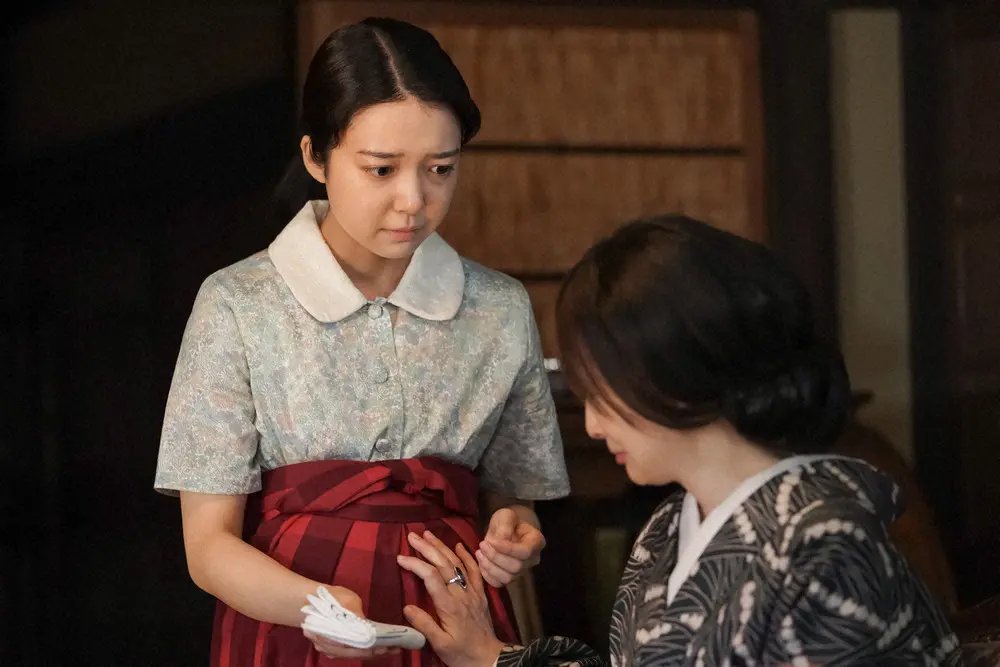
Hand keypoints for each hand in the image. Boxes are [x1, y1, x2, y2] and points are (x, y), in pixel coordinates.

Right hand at [301, 586, 399, 659]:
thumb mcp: (349, 602)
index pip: (363, 646)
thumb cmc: (329, 598)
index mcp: (337, 635)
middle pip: (358, 654)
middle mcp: (331, 647)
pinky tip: (371, 647)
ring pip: (352, 655)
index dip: (379, 647)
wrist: (306, 599)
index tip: (394, 645)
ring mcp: (327, 649)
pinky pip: (346, 653)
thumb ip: (359, 616)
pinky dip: (359, 651)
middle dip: (377, 652)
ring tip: (386, 648)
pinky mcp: (326, 648)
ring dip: (369, 652)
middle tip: (394, 648)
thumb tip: (369, 627)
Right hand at [397, 530, 504, 666]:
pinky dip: (467, 556)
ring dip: (442, 547)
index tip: (401, 558)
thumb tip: (407, 607)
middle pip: (444, 564)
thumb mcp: (440, 645)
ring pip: (457, 563)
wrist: (488, 658)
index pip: (431, 577)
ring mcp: (473, 592)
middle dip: (427, 548)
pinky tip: (459, 545)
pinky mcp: (480, 593)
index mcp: (450, 606)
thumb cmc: (461, 654)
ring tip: (428, 534)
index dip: (416, 564)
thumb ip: (425, 625)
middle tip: (412, 536)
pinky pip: (475, 570)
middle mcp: (462, 594)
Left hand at [477, 508, 545, 586]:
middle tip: (482, 545)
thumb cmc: (508, 521)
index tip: (491, 540)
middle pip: (516, 567)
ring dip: (490, 567)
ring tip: (479, 553)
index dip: (507, 549)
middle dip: (495, 557)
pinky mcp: (510, 578)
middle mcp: (533, 559)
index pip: (525, 552)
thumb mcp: (506, 516)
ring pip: (508, 578)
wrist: (506, 530)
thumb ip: (505, 526)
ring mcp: (522, 571)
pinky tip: (481, 562)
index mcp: (536, 542)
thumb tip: (500, 541)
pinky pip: (499, 583)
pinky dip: (487, 575)